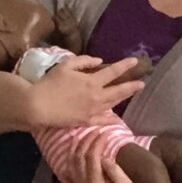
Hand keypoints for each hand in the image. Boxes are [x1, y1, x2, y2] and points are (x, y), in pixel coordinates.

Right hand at [26, 54, 145, 129]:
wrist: (39, 106)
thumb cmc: (50, 83)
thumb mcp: (66, 65)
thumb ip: (84, 61)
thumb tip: (99, 61)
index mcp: (92, 81)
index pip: (113, 72)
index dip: (125, 66)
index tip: (135, 61)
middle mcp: (96, 96)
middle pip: (119, 91)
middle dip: (131, 86)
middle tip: (142, 83)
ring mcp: (92, 110)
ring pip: (112, 104)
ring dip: (123, 99)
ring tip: (131, 94)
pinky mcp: (86, 121)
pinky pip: (102, 121)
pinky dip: (111, 120)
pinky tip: (118, 120)